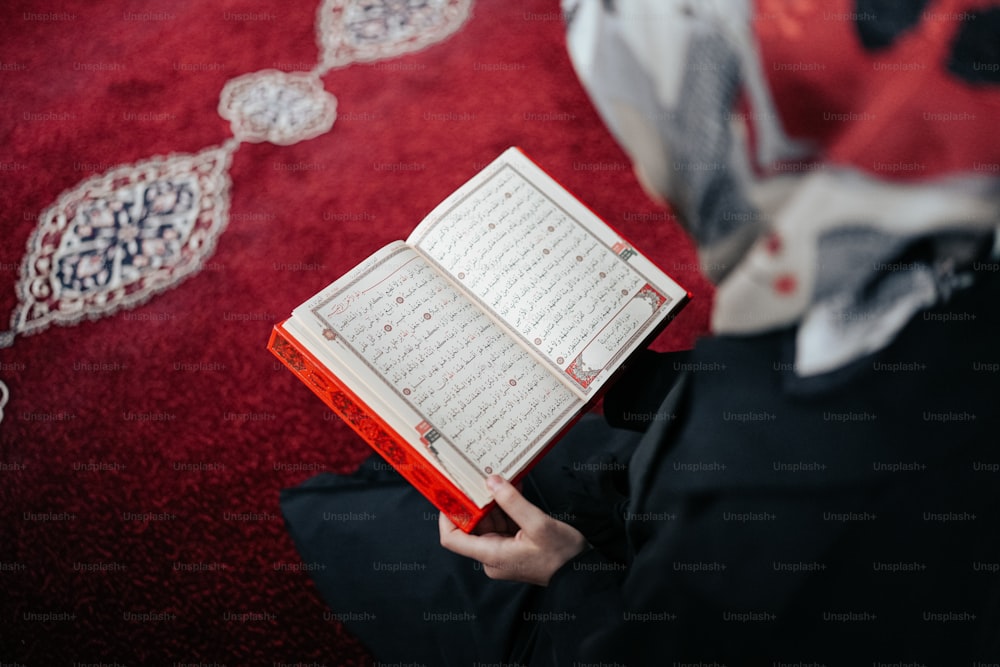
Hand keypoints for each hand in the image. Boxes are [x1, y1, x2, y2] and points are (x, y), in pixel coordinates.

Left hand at [439, 475, 587, 585]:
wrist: (581, 574)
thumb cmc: (562, 555)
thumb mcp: (538, 524)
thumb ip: (512, 502)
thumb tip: (491, 482)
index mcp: (492, 555)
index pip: (453, 538)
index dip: (447, 515)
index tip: (452, 493)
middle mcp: (492, 556)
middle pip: (472, 526)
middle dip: (476, 501)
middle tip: (478, 476)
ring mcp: (502, 552)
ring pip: (488, 522)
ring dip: (493, 501)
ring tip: (500, 478)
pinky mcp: (513, 547)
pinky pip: (502, 524)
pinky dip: (506, 508)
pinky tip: (513, 489)